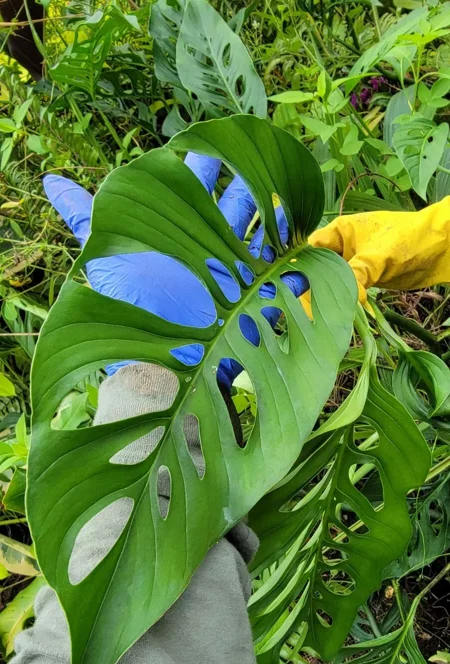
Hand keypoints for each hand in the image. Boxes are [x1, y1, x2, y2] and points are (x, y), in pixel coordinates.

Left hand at [44, 155, 307, 385]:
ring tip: (288, 190)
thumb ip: (84, 219)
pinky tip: (305, 249)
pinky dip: (296, 267)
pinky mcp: (257, 304)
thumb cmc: (129, 311)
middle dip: (245, 181)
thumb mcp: (104, 259)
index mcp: (180, 240)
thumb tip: (52, 180)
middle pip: (235, 209)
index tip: (207, 141)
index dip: (202, 166)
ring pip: (262, 237)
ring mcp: (237, 279)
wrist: (155, 363)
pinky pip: (284, 282)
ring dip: (274, 215)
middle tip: (260, 153)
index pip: (195, 192)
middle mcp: (209, 256)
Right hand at [308, 197, 449, 302]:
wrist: (437, 249)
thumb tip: (345, 298)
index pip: (310, 250)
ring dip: (324, 297)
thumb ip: (357, 275)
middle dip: (309, 287)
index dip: (300, 268)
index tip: (294, 289)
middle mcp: (339, 247)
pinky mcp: (360, 279)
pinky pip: (344, 292)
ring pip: (328, 282)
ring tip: (313, 316)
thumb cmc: (408, 240)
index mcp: (337, 231)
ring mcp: (349, 264)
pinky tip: (333, 316)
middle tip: (300, 309)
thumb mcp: (378, 257)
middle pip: (316, 268)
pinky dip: (340, 303)